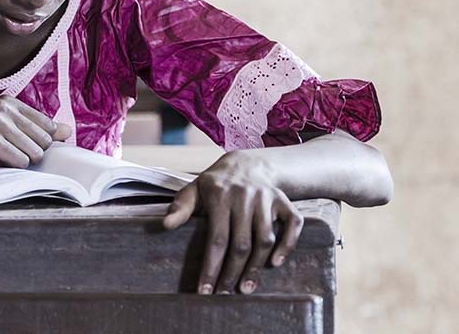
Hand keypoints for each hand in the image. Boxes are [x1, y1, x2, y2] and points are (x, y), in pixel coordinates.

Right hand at [0, 95, 72, 177]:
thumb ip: (36, 129)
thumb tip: (68, 131)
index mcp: (9, 101)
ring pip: (34, 154)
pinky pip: (18, 161)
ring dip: (18, 162)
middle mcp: (3, 107)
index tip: (17, 145)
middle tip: (4, 153)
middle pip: (44, 141)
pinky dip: (9, 167)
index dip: (38, 143)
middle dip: (29, 154)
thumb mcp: (5, 130)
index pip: (48, 126)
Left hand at [162, 150, 303, 294]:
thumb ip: (180, 207)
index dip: (211, 267)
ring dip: (256, 267)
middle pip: (241, 244)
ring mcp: (266, 199)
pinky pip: (293, 224)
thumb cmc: (215, 185)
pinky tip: (275, 264)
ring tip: (245, 288)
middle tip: (224, 294)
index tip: (204, 290)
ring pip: (265, 239)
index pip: (216, 239)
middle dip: (232, 273)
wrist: (246, 164)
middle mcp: (245, 197)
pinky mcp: (284, 201)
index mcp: (220, 196)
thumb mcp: (193, 190)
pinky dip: (288, 245)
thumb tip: (165, 225)